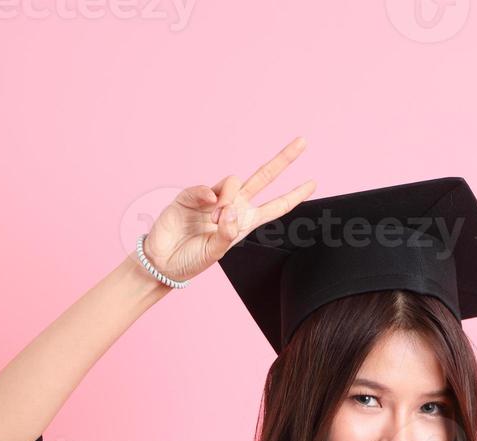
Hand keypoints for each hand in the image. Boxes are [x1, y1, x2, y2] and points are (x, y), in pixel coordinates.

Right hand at [140, 136, 315, 283]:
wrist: (163, 262)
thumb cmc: (191, 260)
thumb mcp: (214, 254)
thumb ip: (226, 235)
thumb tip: (231, 211)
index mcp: (244, 222)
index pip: (275, 206)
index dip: (294, 195)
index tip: (313, 183)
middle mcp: (232, 206)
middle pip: (263, 178)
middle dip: (283, 160)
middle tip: (303, 142)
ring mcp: (212, 199)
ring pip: (232, 181)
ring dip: (228, 197)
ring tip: (216, 218)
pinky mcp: (192, 195)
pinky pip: (205, 187)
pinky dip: (209, 195)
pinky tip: (209, 205)